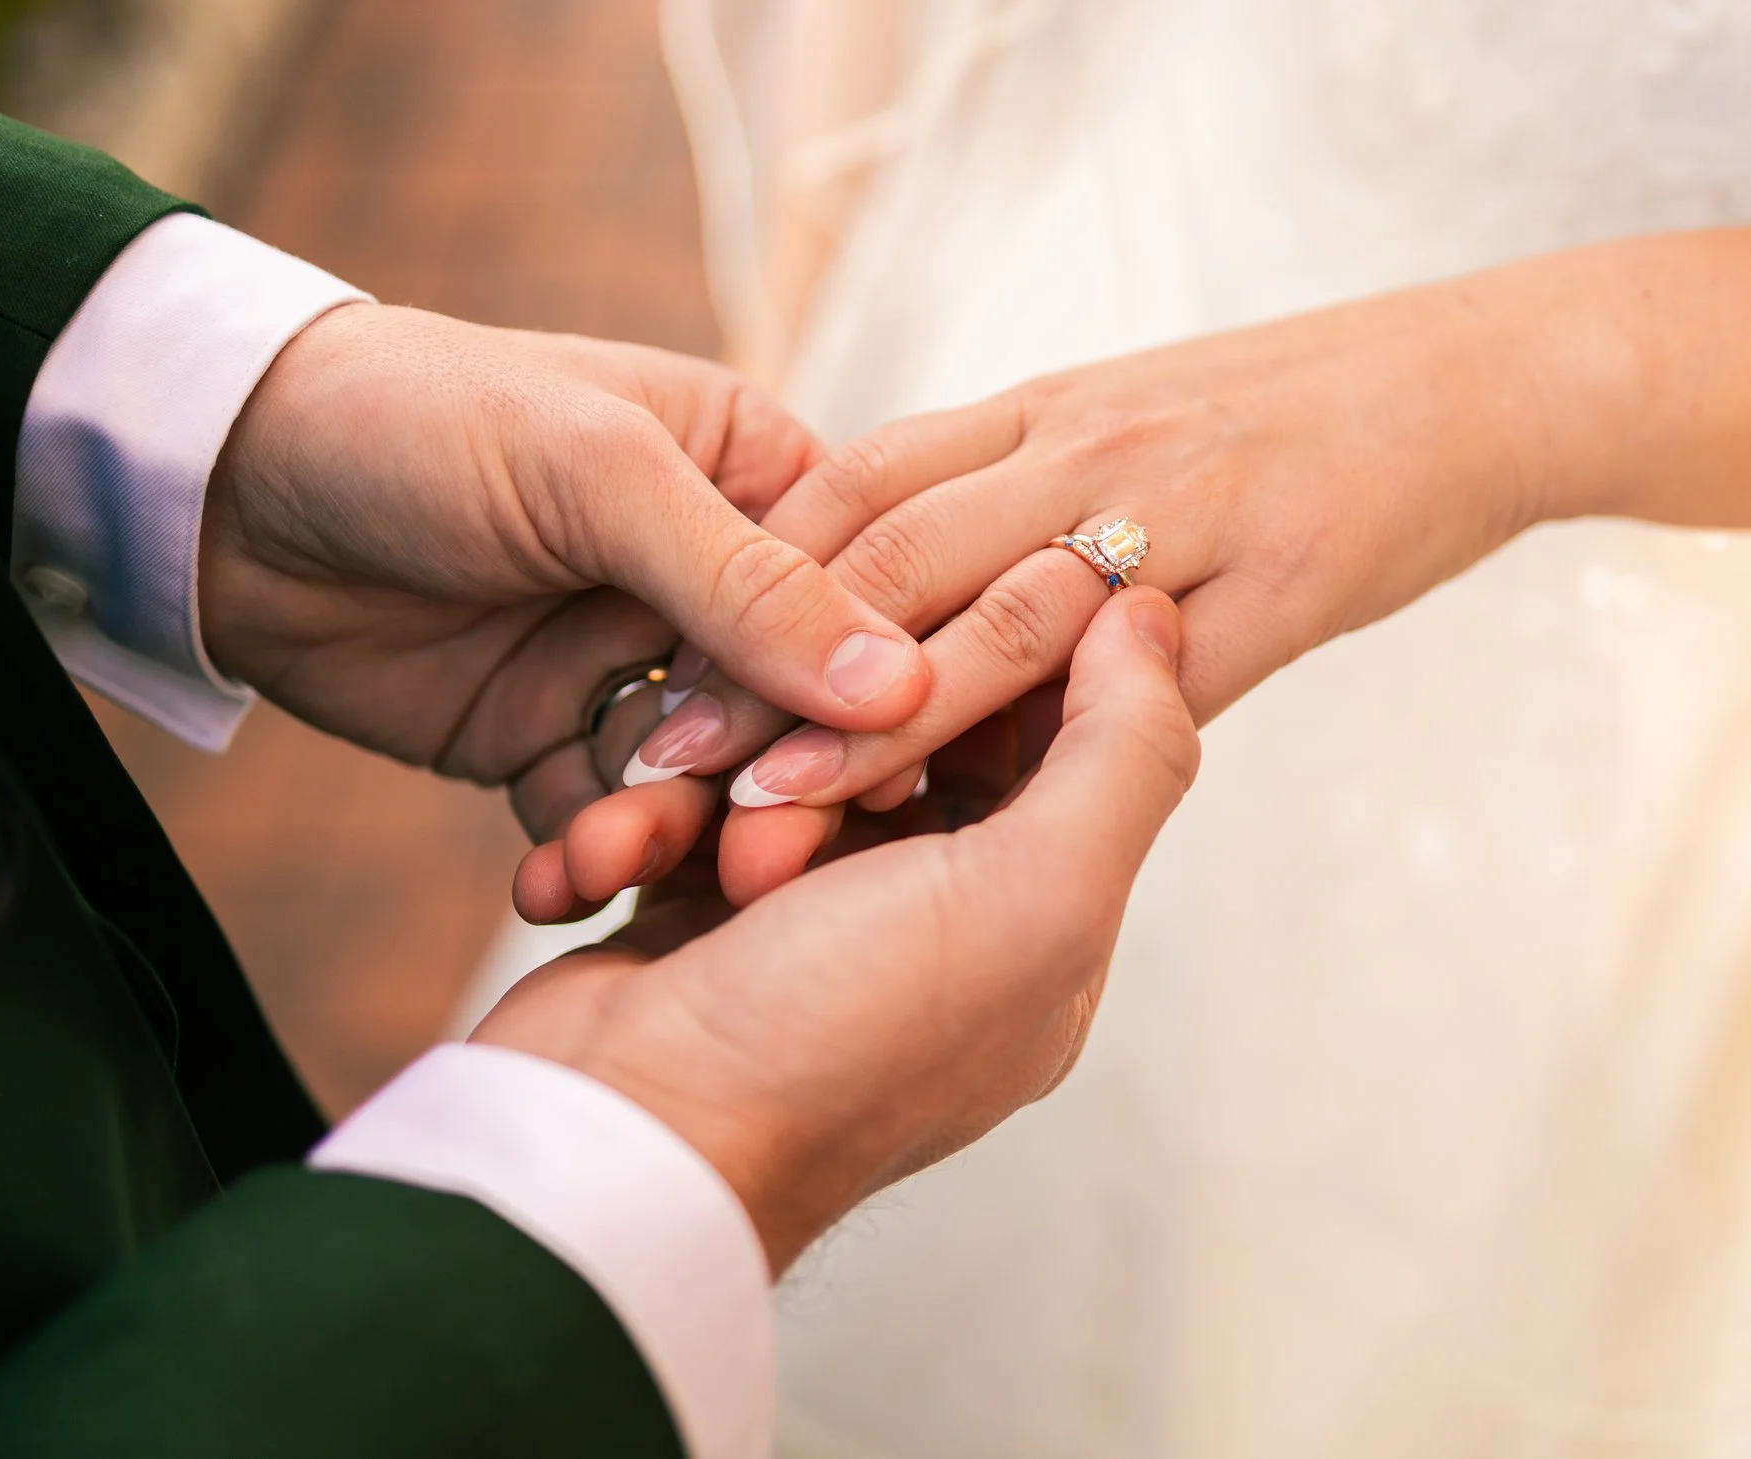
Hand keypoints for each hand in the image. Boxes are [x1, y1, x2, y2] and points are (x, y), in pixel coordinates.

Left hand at [197, 302, 932, 837]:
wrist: (217, 481)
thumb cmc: (417, 418)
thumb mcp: (598, 475)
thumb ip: (746, 584)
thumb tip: (899, 680)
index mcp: (754, 474)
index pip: (860, 594)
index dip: (872, 692)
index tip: (880, 780)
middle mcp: (708, 576)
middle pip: (791, 707)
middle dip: (769, 788)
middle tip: (748, 863)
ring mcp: (628, 664)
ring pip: (701, 780)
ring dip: (662, 833)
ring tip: (600, 862)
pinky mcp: (545, 737)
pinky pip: (601, 821)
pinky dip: (583, 861)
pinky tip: (551, 886)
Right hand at [473, 588, 1198, 1271]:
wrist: (622, 1148)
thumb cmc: (833, 1043)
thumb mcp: (1034, 897)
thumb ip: (1123, 752)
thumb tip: (1152, 611)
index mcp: (1033, 931)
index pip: (1045, 740)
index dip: (991, 661)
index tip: (924, 604)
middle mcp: (931, 925)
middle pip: (902, 740)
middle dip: (827, 731)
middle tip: (775, 760)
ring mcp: (806, 923)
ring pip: (775, 766)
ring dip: (712, 780)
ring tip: (680, 822)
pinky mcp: (693, 921)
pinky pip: (674, 820)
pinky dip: (630, 830)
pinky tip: (597, 859)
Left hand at [529, 279, 1602, 912]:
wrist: (1482, 380)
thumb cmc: (1300, 419)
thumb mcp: (1130, 429)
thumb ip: (1011, 501)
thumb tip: (899, 611)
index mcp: (1033, 409)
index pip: (845, 483)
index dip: (730, 579)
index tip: (629, 671)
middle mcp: (1080, 444)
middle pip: (877, 552)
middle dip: (753, 666)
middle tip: (641, 770)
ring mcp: (1175, 506)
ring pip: (982, 617)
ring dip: (858, 727)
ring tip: (752, 823)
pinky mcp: (1268, 583)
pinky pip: (1127, 679)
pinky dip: (1034, 748)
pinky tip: (955, 826)